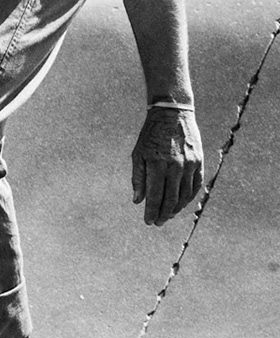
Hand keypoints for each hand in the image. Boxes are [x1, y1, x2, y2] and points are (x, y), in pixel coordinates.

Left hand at [132, 107, 202, 225]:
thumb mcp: (138, 154)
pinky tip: (181, 204)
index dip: (151, 211)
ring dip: (176, 208)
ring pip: (185, 195)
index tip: (148, 222)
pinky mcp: (200, 162)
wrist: (172, 114)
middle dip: (163, 214)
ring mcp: (190, 164)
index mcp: (157, 164)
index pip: (155, 196)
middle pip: (171, 199)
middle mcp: (175, 166)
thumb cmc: (150, 135)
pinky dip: (188, 197)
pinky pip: (195, 185)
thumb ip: (138, 178)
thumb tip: (138, 201)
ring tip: (167, 215)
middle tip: (157, 223)